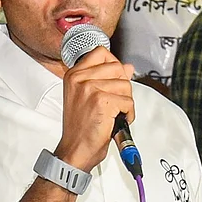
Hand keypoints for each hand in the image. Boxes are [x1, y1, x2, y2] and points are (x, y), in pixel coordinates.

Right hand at [54, 46, 135, 172]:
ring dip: (125, 102)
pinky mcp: (102, 101)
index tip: (110, 80)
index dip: (113, 65)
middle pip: (118, 67)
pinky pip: (128, 101)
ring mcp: (90, 88)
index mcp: (74, 74)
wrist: (76, 149)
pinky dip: (127, 114)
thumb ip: (107, 78)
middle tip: (111, 102)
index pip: (101, 52)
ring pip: (126, 85)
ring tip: (112, 113)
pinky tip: (114, 120)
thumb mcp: (88, 97)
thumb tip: (128, 67)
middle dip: (122, 86)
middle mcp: (79, 78)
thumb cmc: (80, 127)